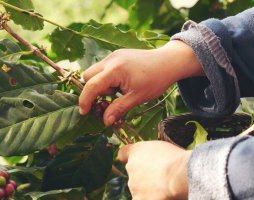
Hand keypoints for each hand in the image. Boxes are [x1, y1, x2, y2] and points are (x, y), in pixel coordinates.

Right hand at [79, 40, 203, 125]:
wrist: (169, 62)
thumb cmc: (155, 80)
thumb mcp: (137, 98)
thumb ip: (118, 109)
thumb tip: (105, 121)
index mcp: (115, 70)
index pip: (91, 86)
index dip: (85, 101)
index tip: (84, 113)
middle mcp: (110, 59)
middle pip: (88, 76)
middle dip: (93, 90)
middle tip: (111, 98)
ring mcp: (113, 55)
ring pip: (95, 71)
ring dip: (101, 84)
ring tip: (118, 90)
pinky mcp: (117, 54)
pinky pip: (103, 68)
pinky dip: (107, 78)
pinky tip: (121, 83)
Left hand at [118, 141, 191, 199]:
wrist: (179, 174)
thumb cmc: (176, 159)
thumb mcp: (162, 147)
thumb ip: (152, 154)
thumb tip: (155, 161)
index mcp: (135, 151)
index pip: (123, 154)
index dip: (129, 158)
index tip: (138, 162)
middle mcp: (130, 167)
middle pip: (134, 173)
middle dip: (144, 176)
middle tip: (161, 177)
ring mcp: (133, 184)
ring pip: (138, 188)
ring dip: (147, 189)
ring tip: (165, 187)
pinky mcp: (138, 198)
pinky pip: (141, 199)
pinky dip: (150, 198)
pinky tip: (162, 196)